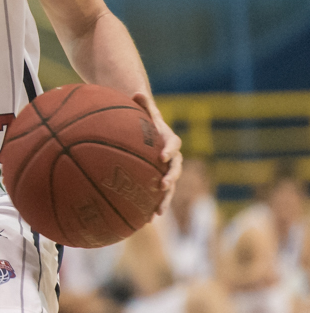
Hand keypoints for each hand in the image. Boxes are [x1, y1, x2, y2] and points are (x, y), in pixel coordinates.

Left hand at [133, 92, 181, 215]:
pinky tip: (144, 220)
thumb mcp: (143, 109)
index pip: (174, 144)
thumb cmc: (144, 118)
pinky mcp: (159, 179)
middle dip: (171, 178)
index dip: (170, 150)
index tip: (162, 156)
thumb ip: (143, 103)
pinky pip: (157, 194)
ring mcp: (166, 169)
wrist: (149, 129)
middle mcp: (171, 156)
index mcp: (168, 139)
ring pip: (169, 186)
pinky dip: (152, 205)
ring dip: (164, 199)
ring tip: (157, 213)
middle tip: (163, 186)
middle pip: (175, 169)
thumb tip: (137, 91)